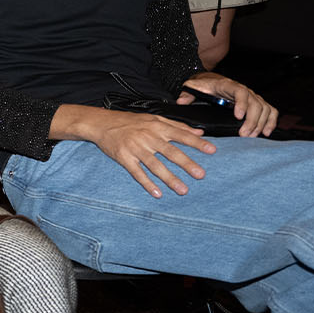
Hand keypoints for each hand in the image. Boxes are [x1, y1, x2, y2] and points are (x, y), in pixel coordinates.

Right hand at [82, 108, 214, 197]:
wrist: (101, 123)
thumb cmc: (129, 121)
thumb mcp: (154, 118)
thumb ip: (177, 126)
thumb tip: (199, 132)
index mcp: (157, 126)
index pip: (181, 135)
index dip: (196, 143)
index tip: (212, 150)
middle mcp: (147, 137)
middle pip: (170, 152)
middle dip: (186, 164)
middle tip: (200, 175)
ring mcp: (135, 148)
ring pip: (155, 165)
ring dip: (169, 178)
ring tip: (183, 190)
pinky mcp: (124, 158)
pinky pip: (137, 172)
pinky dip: (147, 184)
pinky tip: (157, 193)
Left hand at [178, 71, 277, 137]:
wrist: (212, 81)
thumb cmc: (204, 86)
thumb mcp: (193, 87)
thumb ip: (187, 94)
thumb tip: (181, 101)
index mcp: (228, 85)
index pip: (240, 92)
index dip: (241, 104)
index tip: (238, 116)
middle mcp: (244, 90)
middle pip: (255, 103)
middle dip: (251, 120)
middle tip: (244, 135)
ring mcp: (253, 96)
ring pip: (264, 108)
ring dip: (261, 123)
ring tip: (252, 137)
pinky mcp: (257, 103)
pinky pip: (270, 110)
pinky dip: (271, 121)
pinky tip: (266, 133)